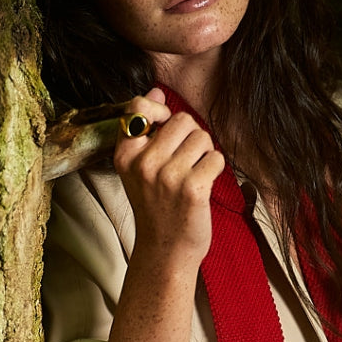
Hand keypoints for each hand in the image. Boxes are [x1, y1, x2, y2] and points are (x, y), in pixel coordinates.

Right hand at [113, 88, 224, 268]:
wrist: (165, 249)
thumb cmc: (156, 206)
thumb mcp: (139, 168)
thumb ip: (145, 129)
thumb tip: (156, 92)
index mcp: (125, 154)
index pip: (140, 106)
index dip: (160, 112)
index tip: (165, 130)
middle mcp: (143, 163)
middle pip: (182, 120)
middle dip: (191, 137)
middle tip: (184, 163)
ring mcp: (167, 176)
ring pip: (202, 137)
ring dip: (205, 153)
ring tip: (193, 175)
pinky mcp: (192, 188)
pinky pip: (216, 157)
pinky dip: (215, 169)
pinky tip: (203, 186)